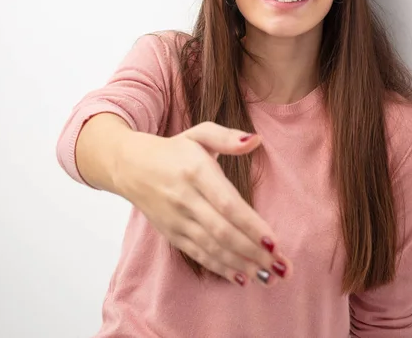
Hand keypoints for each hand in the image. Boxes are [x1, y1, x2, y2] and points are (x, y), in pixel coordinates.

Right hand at [115, 121, 291, 286]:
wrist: (130, 166)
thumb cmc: (174, 150)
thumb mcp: (199, 134)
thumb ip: (227, 138)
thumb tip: (256, 140)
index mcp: (196, 172)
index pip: (227, 204)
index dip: (250, 225)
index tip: (274, 242)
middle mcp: (185, 199)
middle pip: (222, 231)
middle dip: (253, 252)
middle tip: (281, 267)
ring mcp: (177, 219)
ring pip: (212, 247)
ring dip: (241, 265)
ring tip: (268, 277)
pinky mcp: (172, 233)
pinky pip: (198, 254)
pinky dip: (220, 267)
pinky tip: (241, 277)